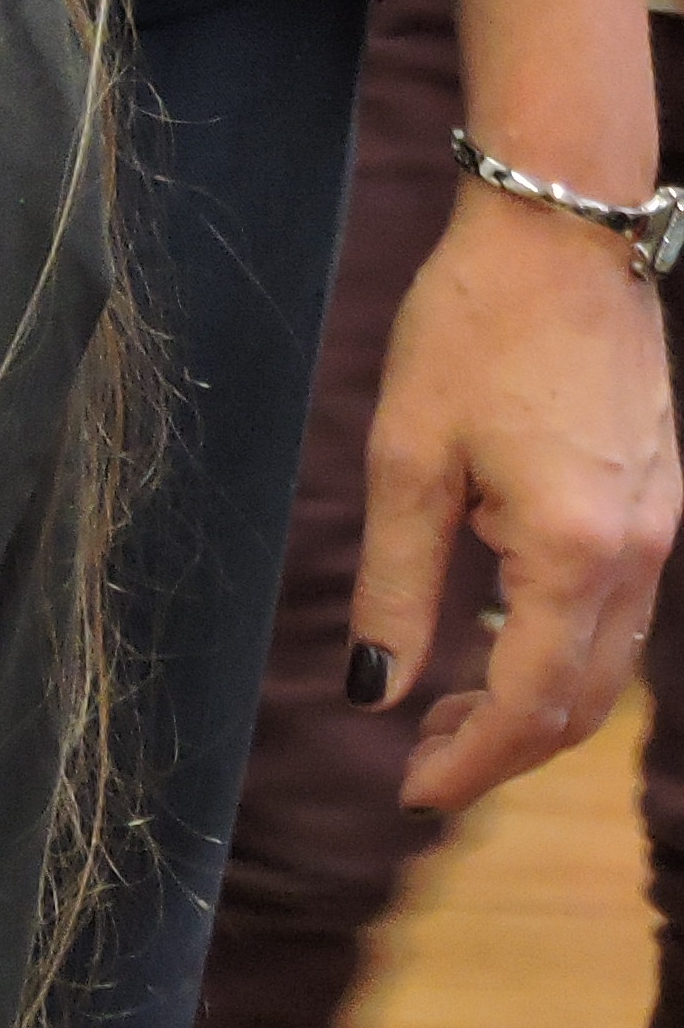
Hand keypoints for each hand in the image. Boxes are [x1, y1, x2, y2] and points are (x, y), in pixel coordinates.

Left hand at [352, 180, 680, 813]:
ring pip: (606, 662)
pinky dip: (556, 648)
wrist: (562, 236)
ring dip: (530, 703)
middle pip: (581, 700)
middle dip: (502, 747)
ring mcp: (661, 527)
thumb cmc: (473, 331)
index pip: (533, 702)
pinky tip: (488, 640)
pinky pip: (616, 610)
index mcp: (577, 551)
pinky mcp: (657, 501)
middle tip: (417, 768)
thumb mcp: (405, 462)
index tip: (408, 792)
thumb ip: (394, 587)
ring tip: (441, 711)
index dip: (471, 761)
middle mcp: (640, 551)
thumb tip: (372, 691)